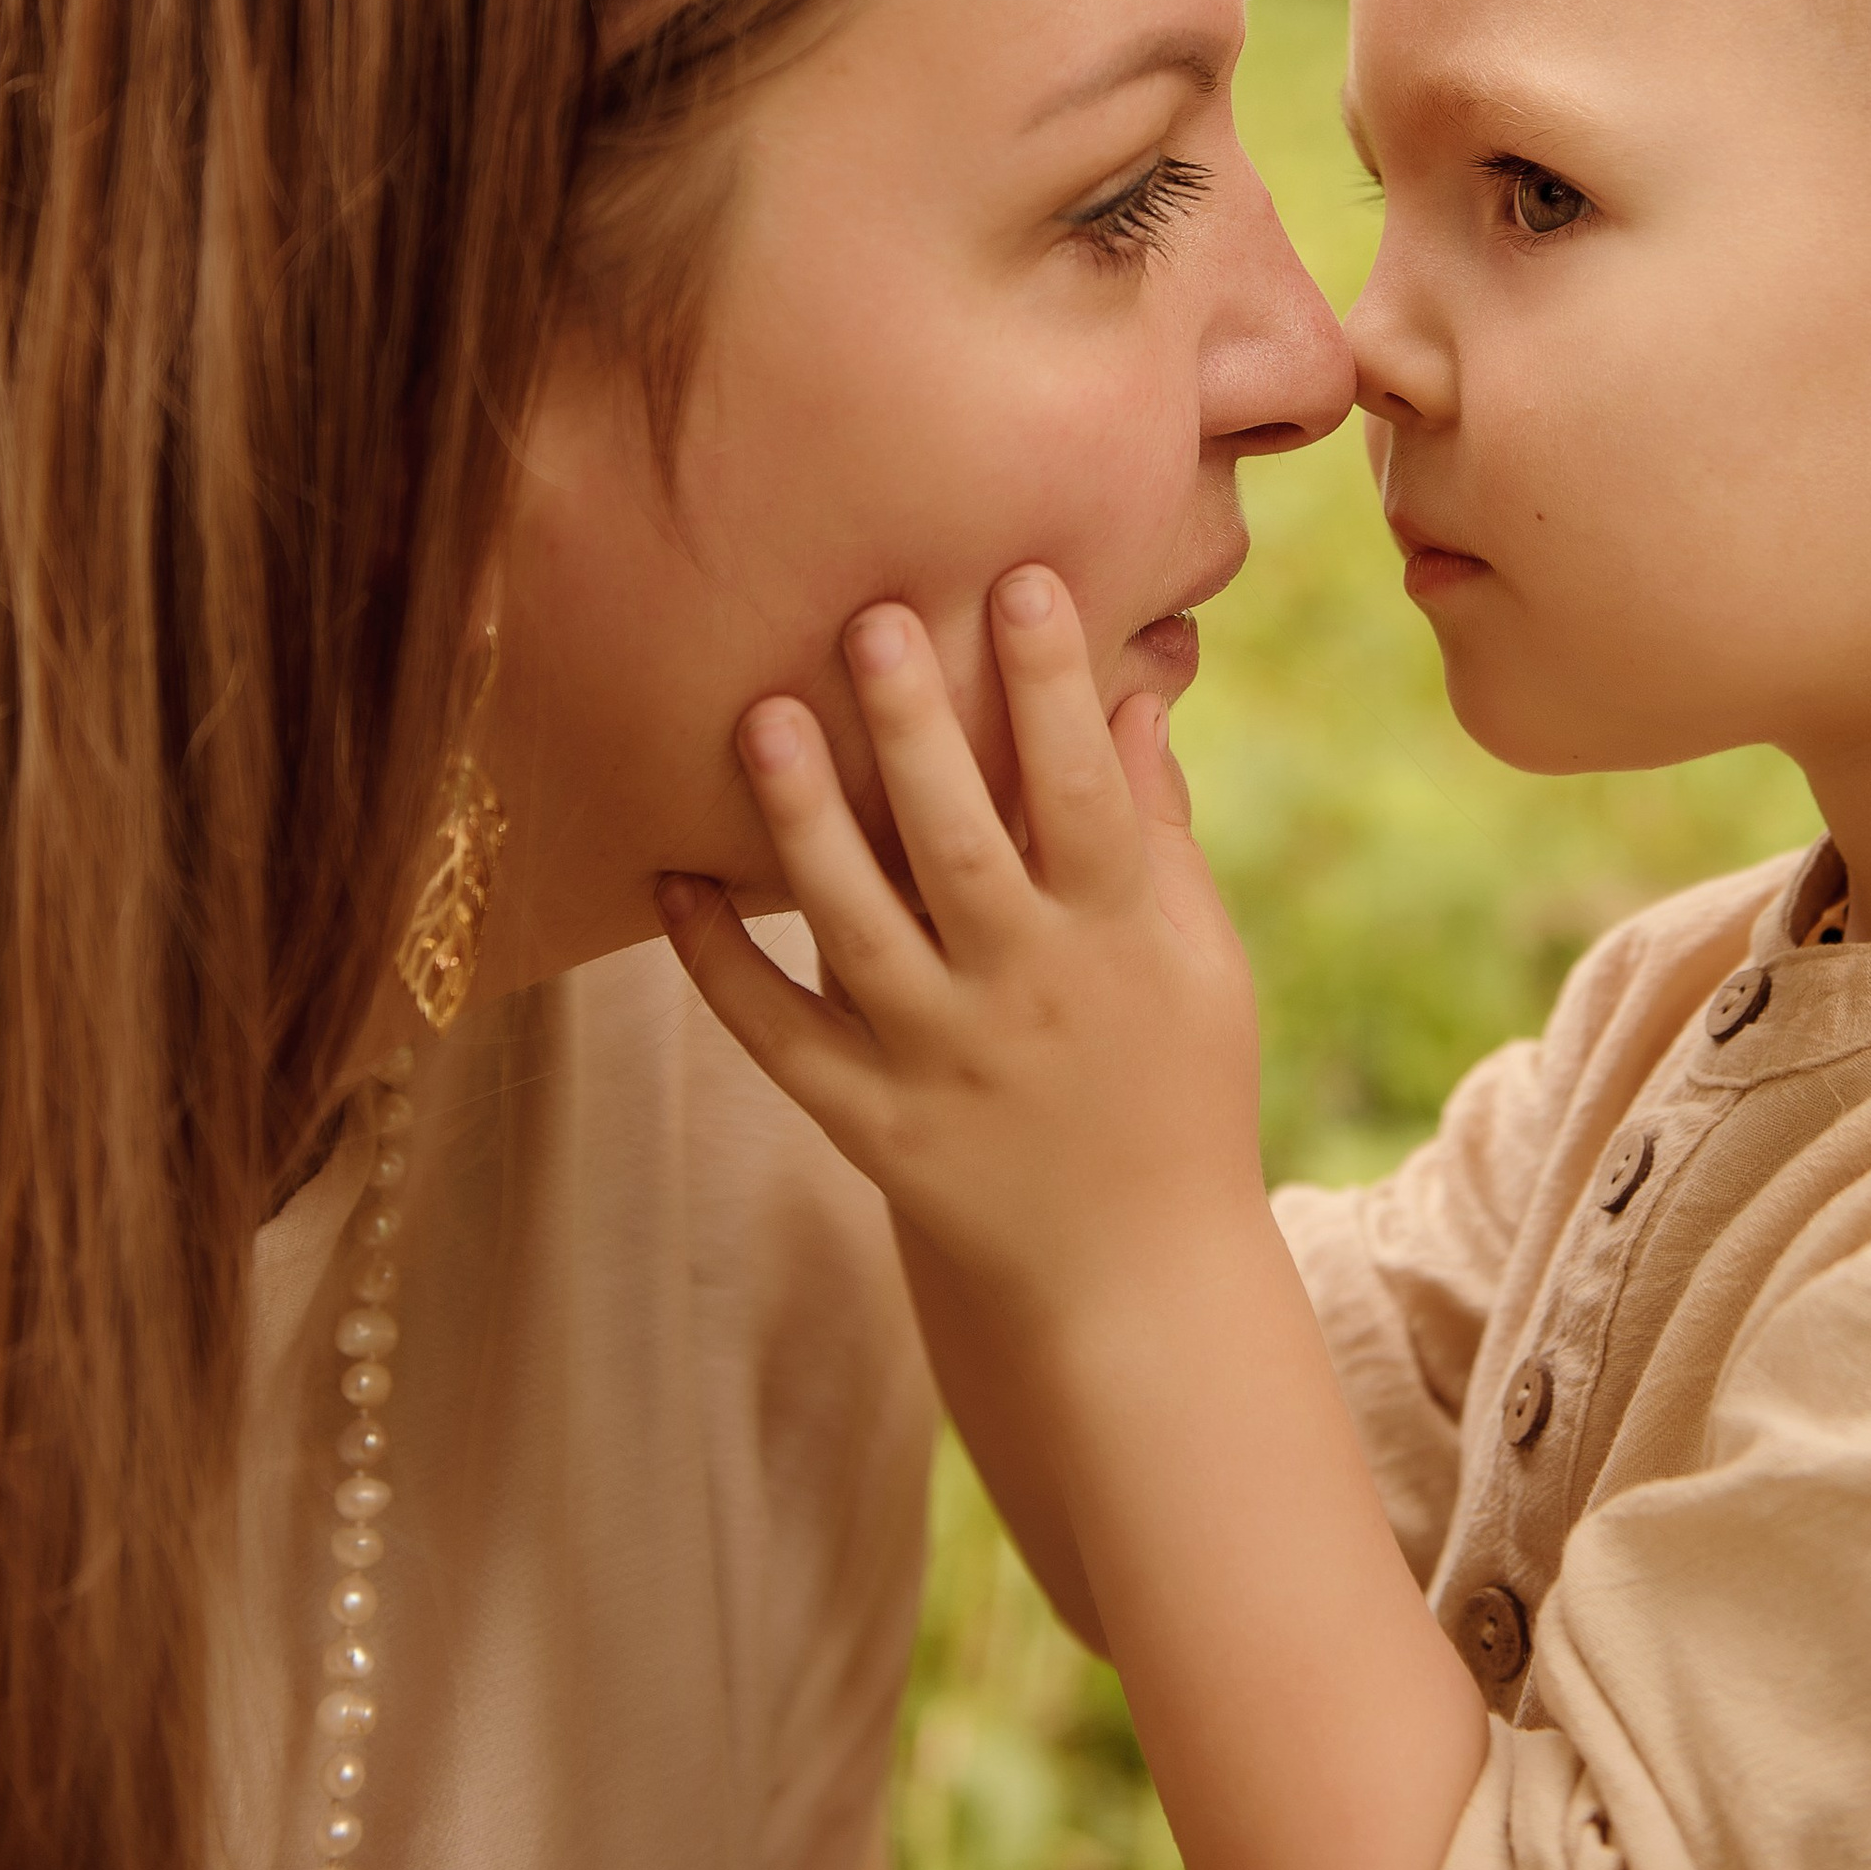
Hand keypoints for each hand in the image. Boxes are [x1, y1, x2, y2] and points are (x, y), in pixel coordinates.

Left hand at [654, 566, 1266, 1342]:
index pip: (1085, 793)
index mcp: (1118, 940)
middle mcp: (1026, 995)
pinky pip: (778, 1035)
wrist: (1137, 1290)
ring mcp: (940, 1063)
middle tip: (870, 615)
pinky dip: (719, 962)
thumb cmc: (1182, 1095)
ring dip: (803, 821)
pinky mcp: (869, 1125)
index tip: (1020, 579)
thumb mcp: (1199, 960)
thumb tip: (1135, 693)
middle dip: (915, 727)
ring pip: (856, 928)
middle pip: (959, 844)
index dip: (1054, 686)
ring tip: (759, 715)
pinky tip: (670, 875)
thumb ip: (1159, 829)